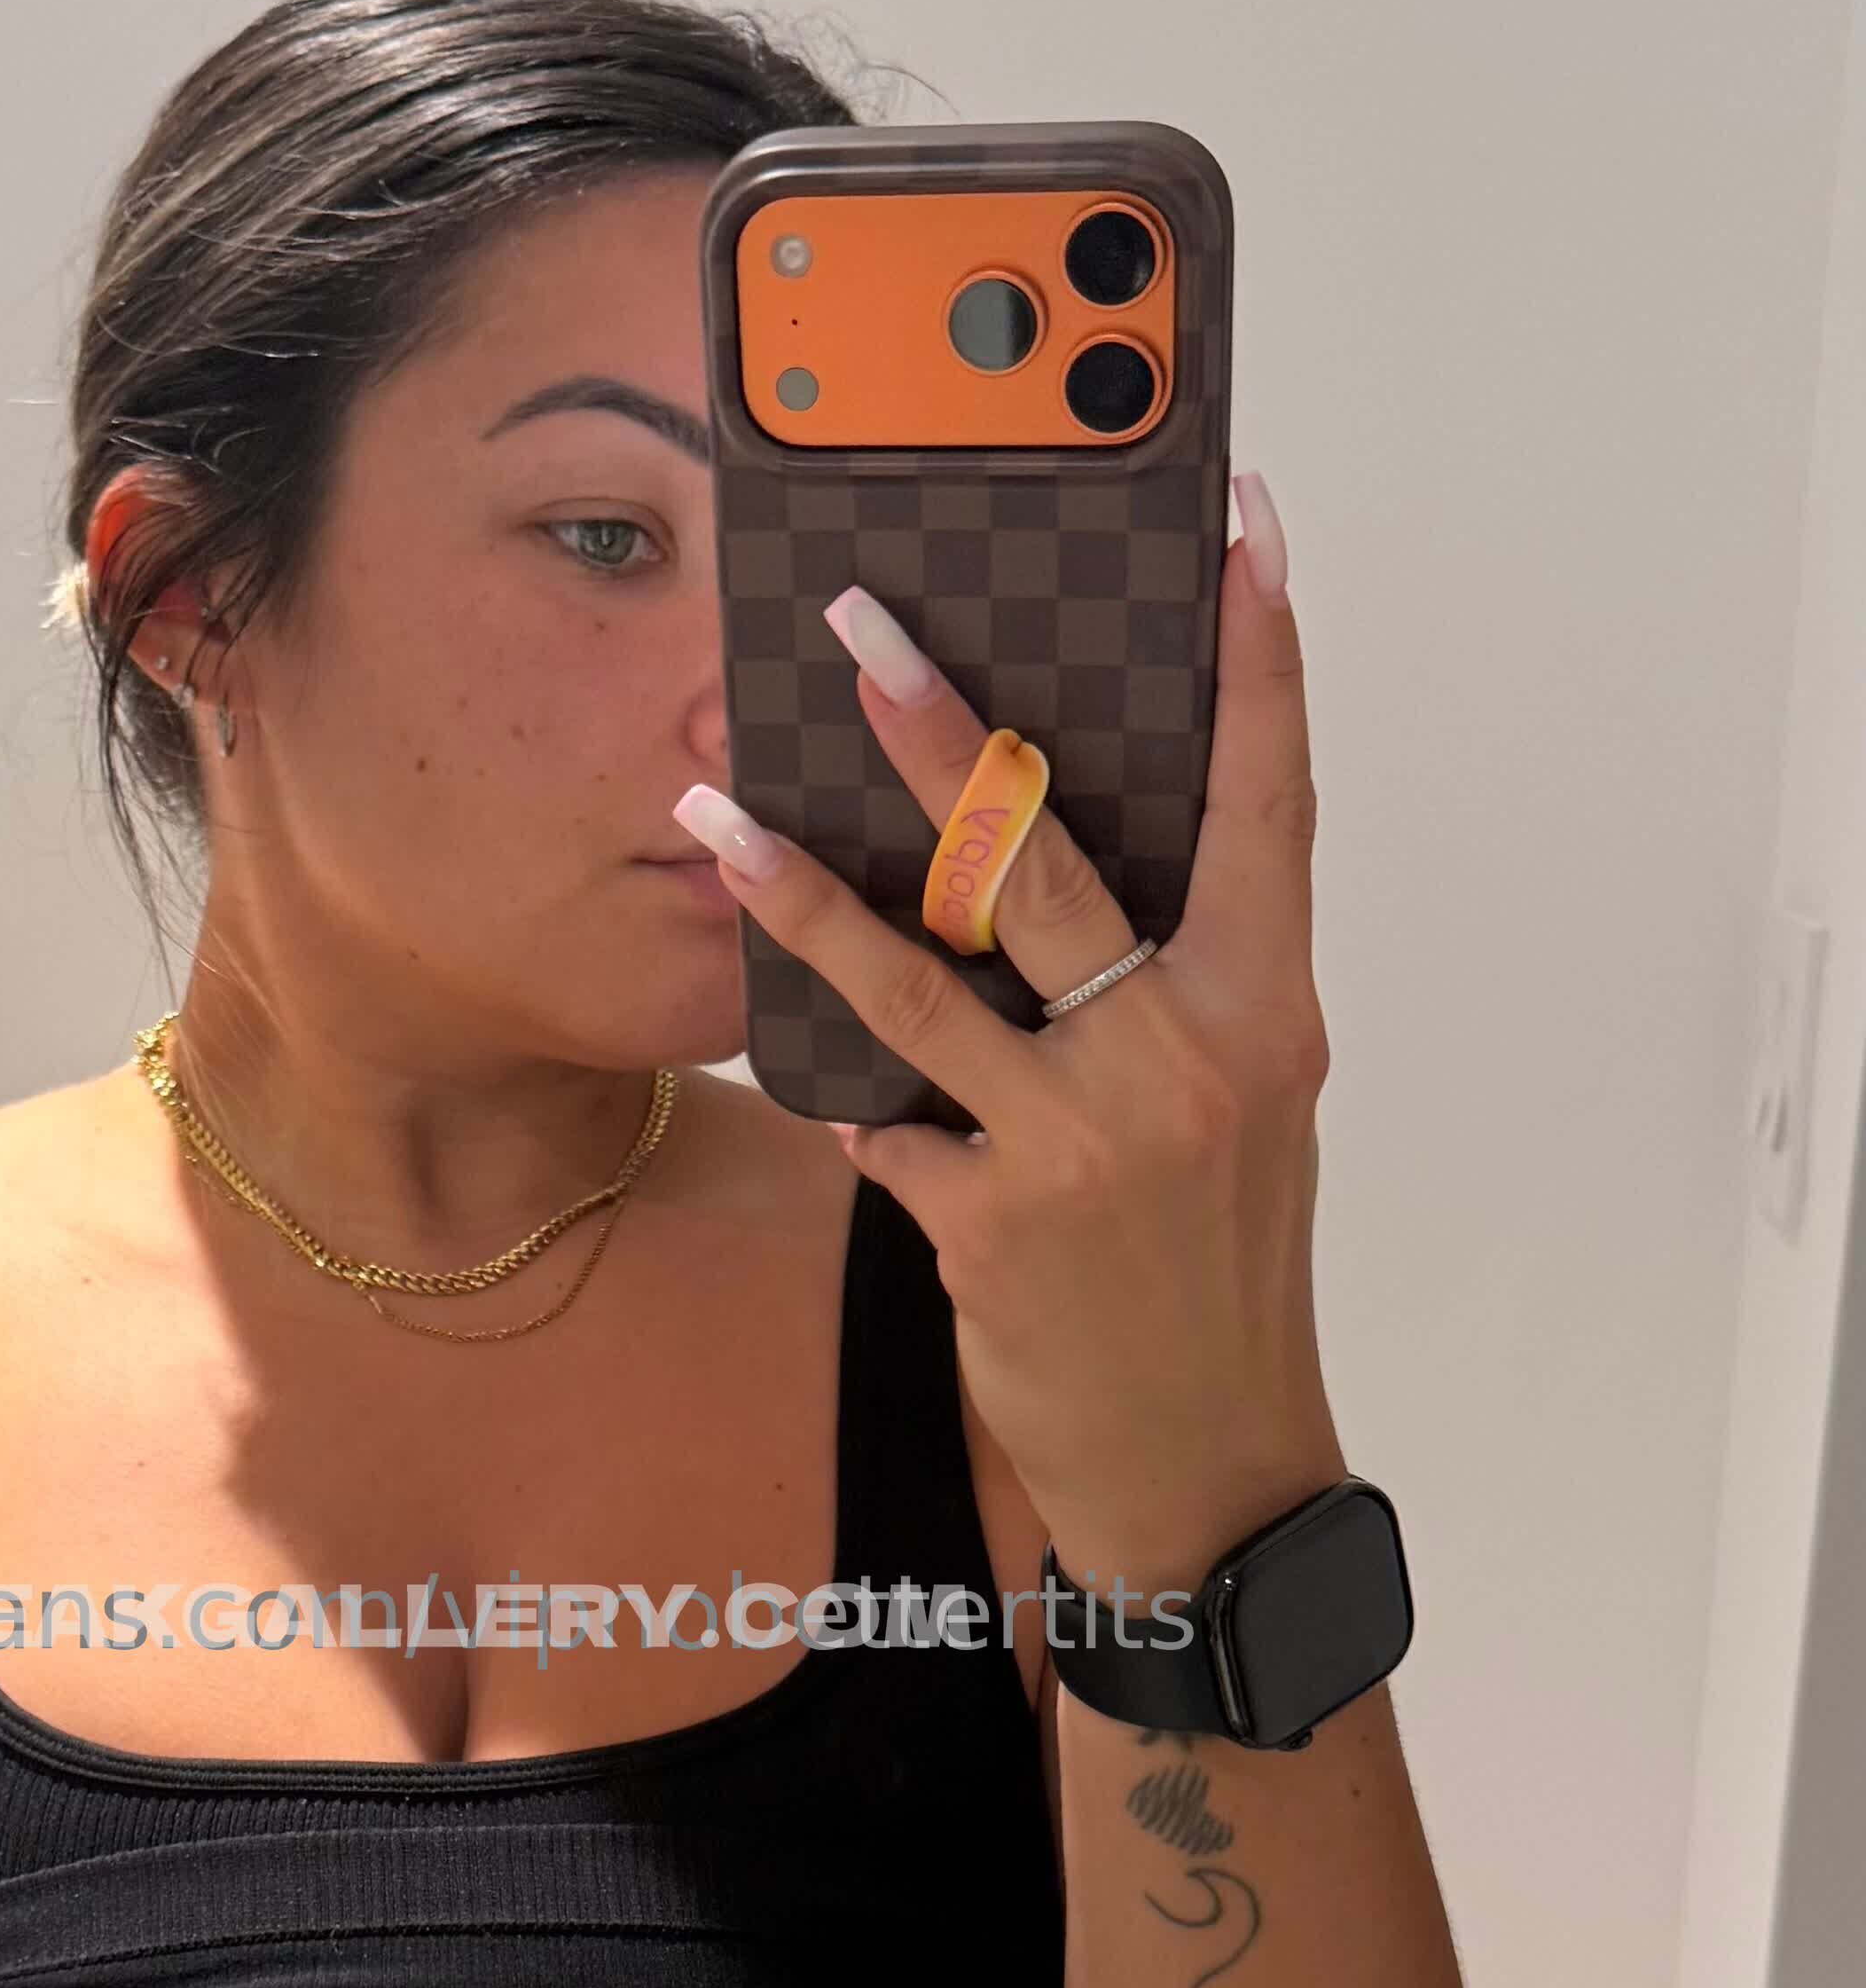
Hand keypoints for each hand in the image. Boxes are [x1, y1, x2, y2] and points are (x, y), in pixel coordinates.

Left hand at [678, 482, 1345, 1597]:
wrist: (1204, 1462)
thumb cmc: (1213, 1265)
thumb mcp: (1238, 1104)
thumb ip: (1178, 983)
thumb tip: (1063, 850)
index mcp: (1264, 1010)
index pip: (1271, 801)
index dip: (1261, 660)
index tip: (1244, 525)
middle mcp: (1183, 1057)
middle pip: (1049, 860)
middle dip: (949, 737)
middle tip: (867, 628)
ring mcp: (1084, 1140)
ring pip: (921, 980)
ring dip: (806, 892)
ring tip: (716, 810)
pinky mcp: (992, 1221)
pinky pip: (885, 1119)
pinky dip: (846, 1089)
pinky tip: (804, 1062)